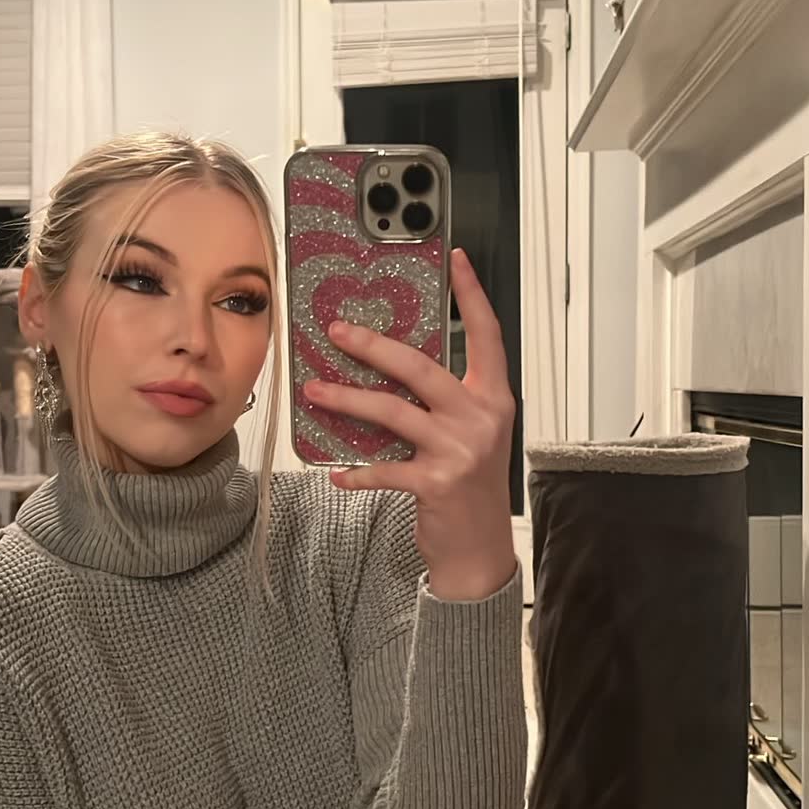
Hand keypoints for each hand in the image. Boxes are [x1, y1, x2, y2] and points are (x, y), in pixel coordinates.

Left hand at [304, 248, 516, 598]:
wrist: (480, 549)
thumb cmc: (471, 487)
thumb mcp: (472, 434)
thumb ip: (448, 401)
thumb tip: (393, 366)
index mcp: (494, 399)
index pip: (487, 336)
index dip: (472, 295)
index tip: (457, 259)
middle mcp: (481, 418)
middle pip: (420, 368)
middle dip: (372, 346)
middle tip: (337, 331)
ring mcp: (459, 450)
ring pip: (391, 412)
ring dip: (346, 399)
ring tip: (314, 390)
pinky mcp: (436, 482)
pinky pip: (383, 468)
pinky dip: (355, 472)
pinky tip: (335, 472)